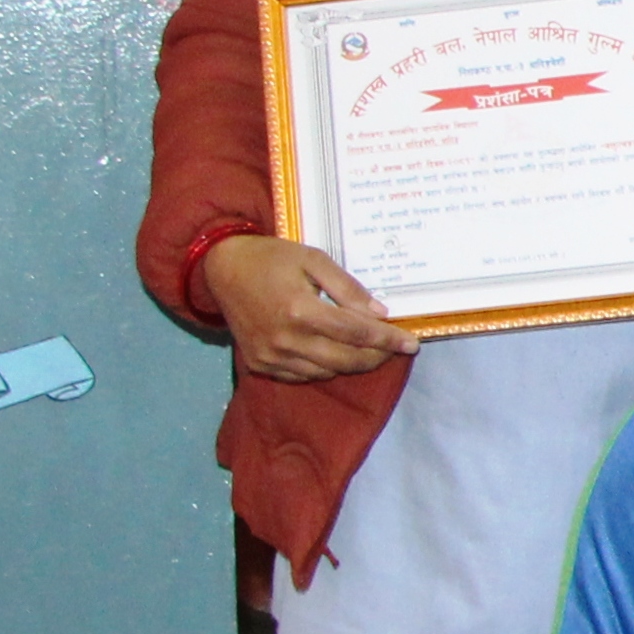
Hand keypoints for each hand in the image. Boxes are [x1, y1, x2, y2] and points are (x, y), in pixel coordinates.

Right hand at [202, 231, 415, 382]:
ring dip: (351, 363)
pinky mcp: (259, 364)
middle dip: (376, 356)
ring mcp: (270, 356)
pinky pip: (302, 375)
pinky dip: (323, 367)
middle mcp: (285, 339)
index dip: (388, 340)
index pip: (357, 333)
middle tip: (392, 347)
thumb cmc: (272, 258)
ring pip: (326, 372)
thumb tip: (379, 315)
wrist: (221, 269)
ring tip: (365, 348)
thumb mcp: (314, 260)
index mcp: (300, 310)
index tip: (411, 344)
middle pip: (346, 360)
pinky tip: (332, 351)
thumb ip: (348, 288)